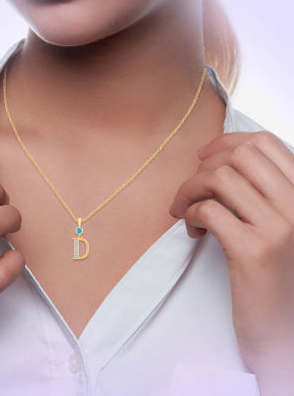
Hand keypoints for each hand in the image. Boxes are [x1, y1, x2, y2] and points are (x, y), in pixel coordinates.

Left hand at [169, 130, 293, 379]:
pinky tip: (194, 231)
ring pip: (219, 178)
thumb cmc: (273, 273)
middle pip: (238, 156)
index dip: (226, 142)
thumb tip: (215, 164)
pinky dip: (190, 214)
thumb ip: (257, 194)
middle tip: (190, 191)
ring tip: (185, 211)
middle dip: (202, 168)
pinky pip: (208, 210)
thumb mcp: (275, 225)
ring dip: (189, 191)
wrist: (283, 326)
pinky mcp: (253, 251)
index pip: (264, 142)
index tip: (202, 156)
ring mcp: (278, 227)